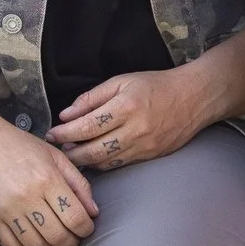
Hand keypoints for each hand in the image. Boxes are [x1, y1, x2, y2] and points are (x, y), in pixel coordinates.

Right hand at [0, 111, 98, 245]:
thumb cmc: (19, 145)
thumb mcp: (55, 155)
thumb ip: (78, 183)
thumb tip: (93, 212)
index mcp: (47, 179)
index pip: (75, 217)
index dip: (86, 229)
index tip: (86, 227)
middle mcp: (27, 197)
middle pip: (58, 237)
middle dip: (72, 243)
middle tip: (74, 239)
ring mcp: (7, 211)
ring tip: (57, 244)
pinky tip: (35, 245)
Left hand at [49, 68, 204, 171]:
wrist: (193, 98)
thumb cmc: (156, 85)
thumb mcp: (122, 81)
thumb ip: (92, 98)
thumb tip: (66, 115)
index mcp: (126, 107)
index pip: (86, 126)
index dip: (65, 133)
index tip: (51, 133)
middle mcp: (134, 130)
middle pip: (92, 150)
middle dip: (70, 152)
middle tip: (56, 148)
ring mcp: (143, 147)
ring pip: (104, 162)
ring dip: (83, 161)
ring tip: (71, 154)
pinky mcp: (149, 157)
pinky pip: (118, 164)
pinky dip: (101, 163)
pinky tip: (92, 157)